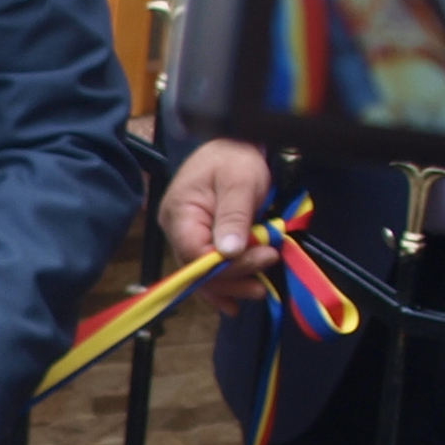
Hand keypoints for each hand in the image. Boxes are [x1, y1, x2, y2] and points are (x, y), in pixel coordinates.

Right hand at [160, 140, 283, 309]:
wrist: (234, 142)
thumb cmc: (235, 157)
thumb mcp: (240, 181)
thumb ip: (234, 216)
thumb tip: (228, 253)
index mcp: (180, 212)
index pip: (195, 253)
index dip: (227, 265)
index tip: (263, 257)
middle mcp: (176, 228)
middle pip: (197, 268)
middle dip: (232, 278)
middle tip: (268, 269)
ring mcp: (185, 235)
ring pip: (202, 273)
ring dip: (231, 285)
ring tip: (258, 290)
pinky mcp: (199, 238)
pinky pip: (207, 267)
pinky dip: (222, 284)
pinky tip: (233, 302)